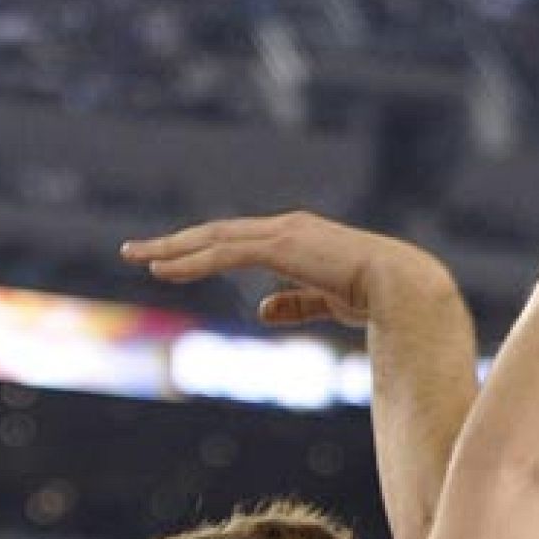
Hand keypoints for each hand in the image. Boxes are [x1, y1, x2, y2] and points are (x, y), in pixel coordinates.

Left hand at [120, 211, 455, 329]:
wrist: (403, 287)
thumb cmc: (377, 298)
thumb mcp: (328, 302)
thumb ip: (295, 303)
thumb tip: (261, 310)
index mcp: (299, 238)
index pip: (240, 240)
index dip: (203, 249)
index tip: (172, 260)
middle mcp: (286, 228)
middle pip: (218, 232)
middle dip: (175, 243)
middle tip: (136, 251)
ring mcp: (283, 234)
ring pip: (214, 238)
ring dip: (173, 249)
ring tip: (138, 258)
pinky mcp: (281, 247)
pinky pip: (227, 253)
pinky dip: (194, 261)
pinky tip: (166, 271)